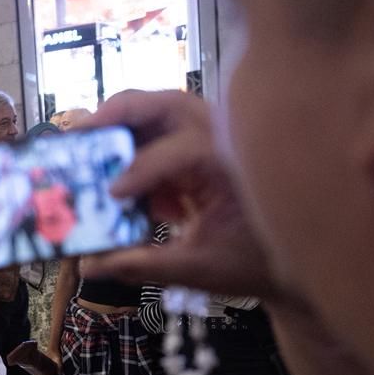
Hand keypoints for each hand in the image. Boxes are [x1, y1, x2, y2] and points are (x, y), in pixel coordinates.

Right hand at [81, 91, 285, 301]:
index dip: (141, 169)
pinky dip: (136, 149)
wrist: (292, 264)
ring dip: (124, 123)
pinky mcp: (201, 152)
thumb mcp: (198, 269)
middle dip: (121, 113)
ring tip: (87, 141)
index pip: (181, 150)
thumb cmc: (254, 264)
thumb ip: (142, 265)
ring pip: (164, 111)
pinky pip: (163, 136)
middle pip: (168, 105)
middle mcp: (225, 141)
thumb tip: (88, 265)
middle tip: (81, 131)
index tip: (111, 194)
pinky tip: (126, 187)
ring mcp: (213, 141)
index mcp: (233, 165)